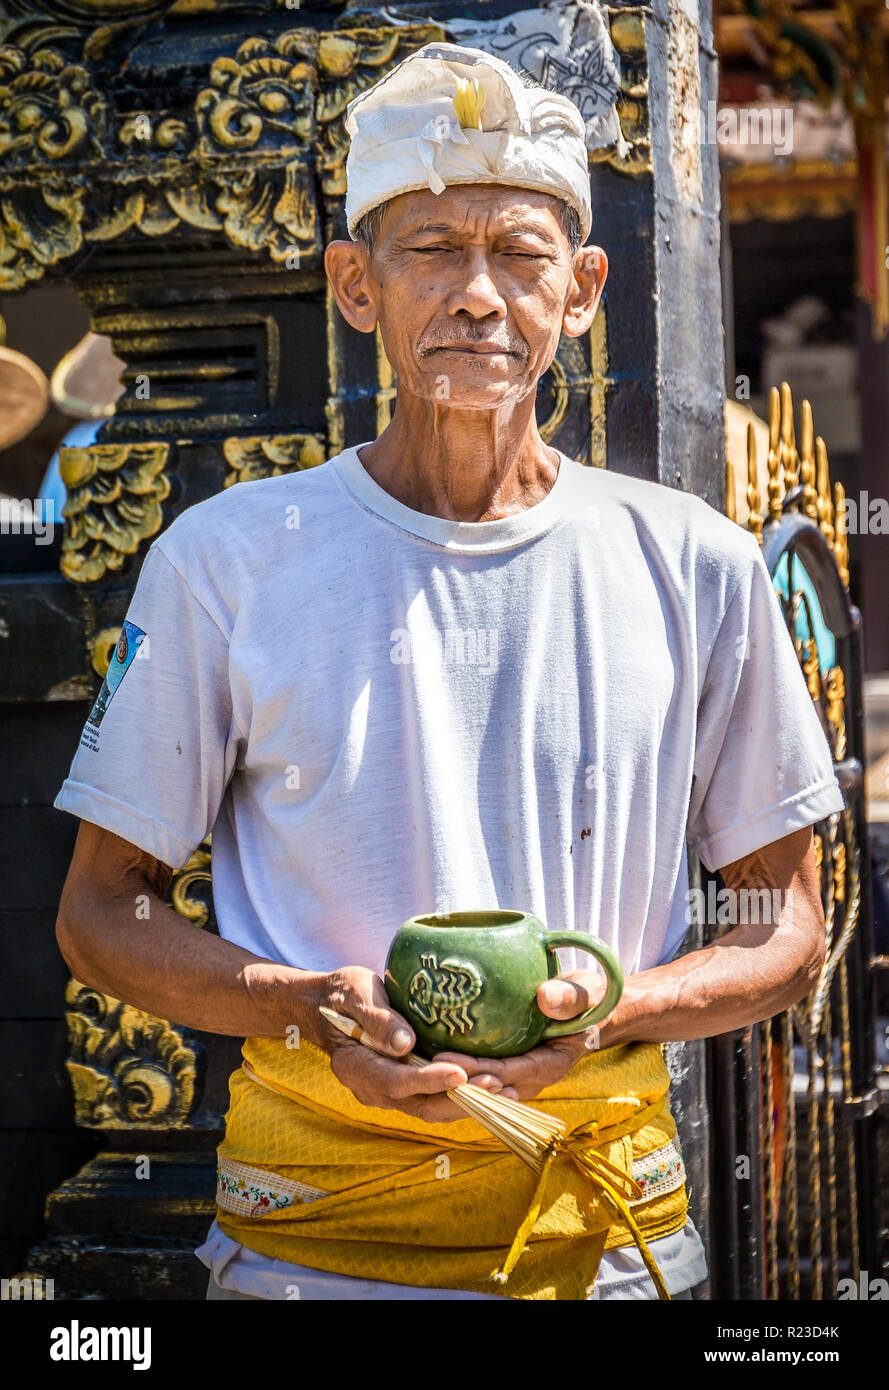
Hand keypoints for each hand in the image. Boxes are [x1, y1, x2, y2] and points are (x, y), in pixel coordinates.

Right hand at [307, 966, 508, 1121]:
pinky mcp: (404, 1086)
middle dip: (460, 1100)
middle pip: (420, 1105)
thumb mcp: (355, 994)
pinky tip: (493, 1086)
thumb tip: (405, 1043)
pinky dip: (462, 1095)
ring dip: (468, 1102)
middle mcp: (373, 1088)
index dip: (428, 1081)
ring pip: (431, 1107)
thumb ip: (377, 1018)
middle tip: (497, 1086)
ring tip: (506, 1091)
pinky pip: (434, 1098)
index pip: (396, 1082)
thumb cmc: (343, 994)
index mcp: (356, 1067)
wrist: (330, 1007)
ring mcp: (389, 1091)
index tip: (461, 1074)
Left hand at [433, 969, 610, 1101]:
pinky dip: (457, 1074)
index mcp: (551, 1064)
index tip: (446, 1061)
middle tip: (420, 1069)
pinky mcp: (509, 1070)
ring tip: (417, 1070)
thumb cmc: (590, 1000)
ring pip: (481, 1091)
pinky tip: (429, 1062)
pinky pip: (481, 1078)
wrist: (594, 1012)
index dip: (478, 1070)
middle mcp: (532, 1079)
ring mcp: (519, 1078)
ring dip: (451, 1085)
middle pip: (488, 1089)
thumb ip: (570, 997)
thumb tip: (545, 998)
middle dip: (454, 1084)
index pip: (509, 1073)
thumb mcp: (586, 993)